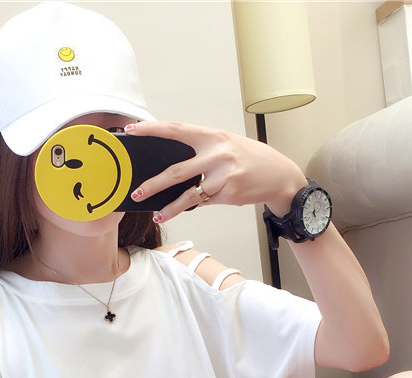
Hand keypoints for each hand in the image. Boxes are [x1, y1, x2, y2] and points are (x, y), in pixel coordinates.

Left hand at [124, 120, 305, 222]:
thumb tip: (173, 166)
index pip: (176, 129)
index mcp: (212, 136)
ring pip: (188, 195)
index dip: (152, 129)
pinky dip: (192, 206)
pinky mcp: (229, 194)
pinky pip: (203, 202)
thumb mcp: (226, 145)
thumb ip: (202, 151)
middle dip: (153, 183)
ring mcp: (223, 176)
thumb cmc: (249, 158)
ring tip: (156, 215)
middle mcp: (217, 154)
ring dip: (169, 207)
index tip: (132, 130)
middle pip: (176, 171)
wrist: (278, 175)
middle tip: (137, 191)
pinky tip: (180, 210)